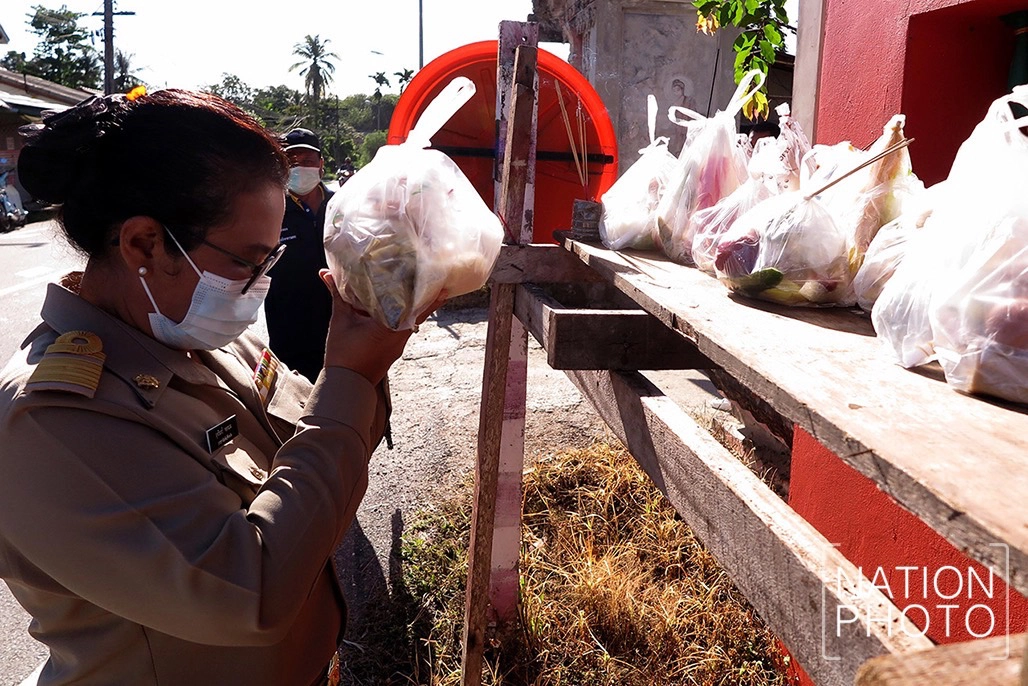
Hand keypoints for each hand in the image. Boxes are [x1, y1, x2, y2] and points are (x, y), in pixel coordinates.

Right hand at [319, 271, 445, 384]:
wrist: (346, 385)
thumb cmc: (343, 354)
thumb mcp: (340, 320)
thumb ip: (338, 295)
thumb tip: (326, 273)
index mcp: (393, 326)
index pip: (418, 305)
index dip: (428, 291)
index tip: (436, 279)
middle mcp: (401, 336)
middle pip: (418, 312)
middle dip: (421, 296)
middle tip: (425, 279)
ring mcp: (399, 345)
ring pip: (410, 321)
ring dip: (409, 308)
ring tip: (409, 290)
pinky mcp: (393, 351)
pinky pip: (402, 330)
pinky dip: (399, 319)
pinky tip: (392, 311)